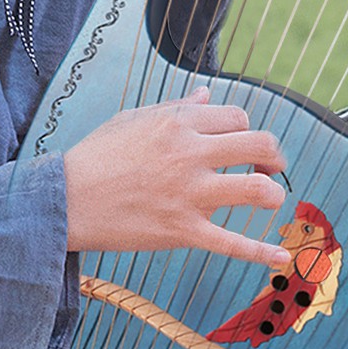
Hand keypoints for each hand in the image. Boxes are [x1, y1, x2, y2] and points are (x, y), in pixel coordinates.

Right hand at [64, 86, 290, 265]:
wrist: (64, 200)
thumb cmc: (95, 157)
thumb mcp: (131, 119)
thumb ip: (175, 107)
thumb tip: (207, 94)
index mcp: (177, 123)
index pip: (237, 118)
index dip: (245, 131)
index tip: (239, 146)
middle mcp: (189, 154)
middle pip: (259, 145)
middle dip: (273, 156)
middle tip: (271, 167)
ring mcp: (189, 195)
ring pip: (256, 190)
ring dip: (272, 194)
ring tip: (269, 199)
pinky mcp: (182, 231)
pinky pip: (232, 244)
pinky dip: (262, 251)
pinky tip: (282, 254)